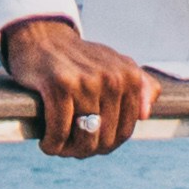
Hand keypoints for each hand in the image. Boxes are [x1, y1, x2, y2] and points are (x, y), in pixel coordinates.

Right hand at [0, 19, 154, 160]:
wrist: (42, 37)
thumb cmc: (79, 59)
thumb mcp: (114, 65)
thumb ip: (140, 86)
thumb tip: (146, 114)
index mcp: (129, 76)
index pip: (124, 132)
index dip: (105, 145)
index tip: (89, 144)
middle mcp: (112, 78)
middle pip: (104, 139)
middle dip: (85, 150)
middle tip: (70, 147)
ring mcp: (86, 81)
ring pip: (83, 139)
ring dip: (67, 151)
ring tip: (58, 147)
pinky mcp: (60, 85)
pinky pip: (59, 131)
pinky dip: (52, 144)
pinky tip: (47, 143)